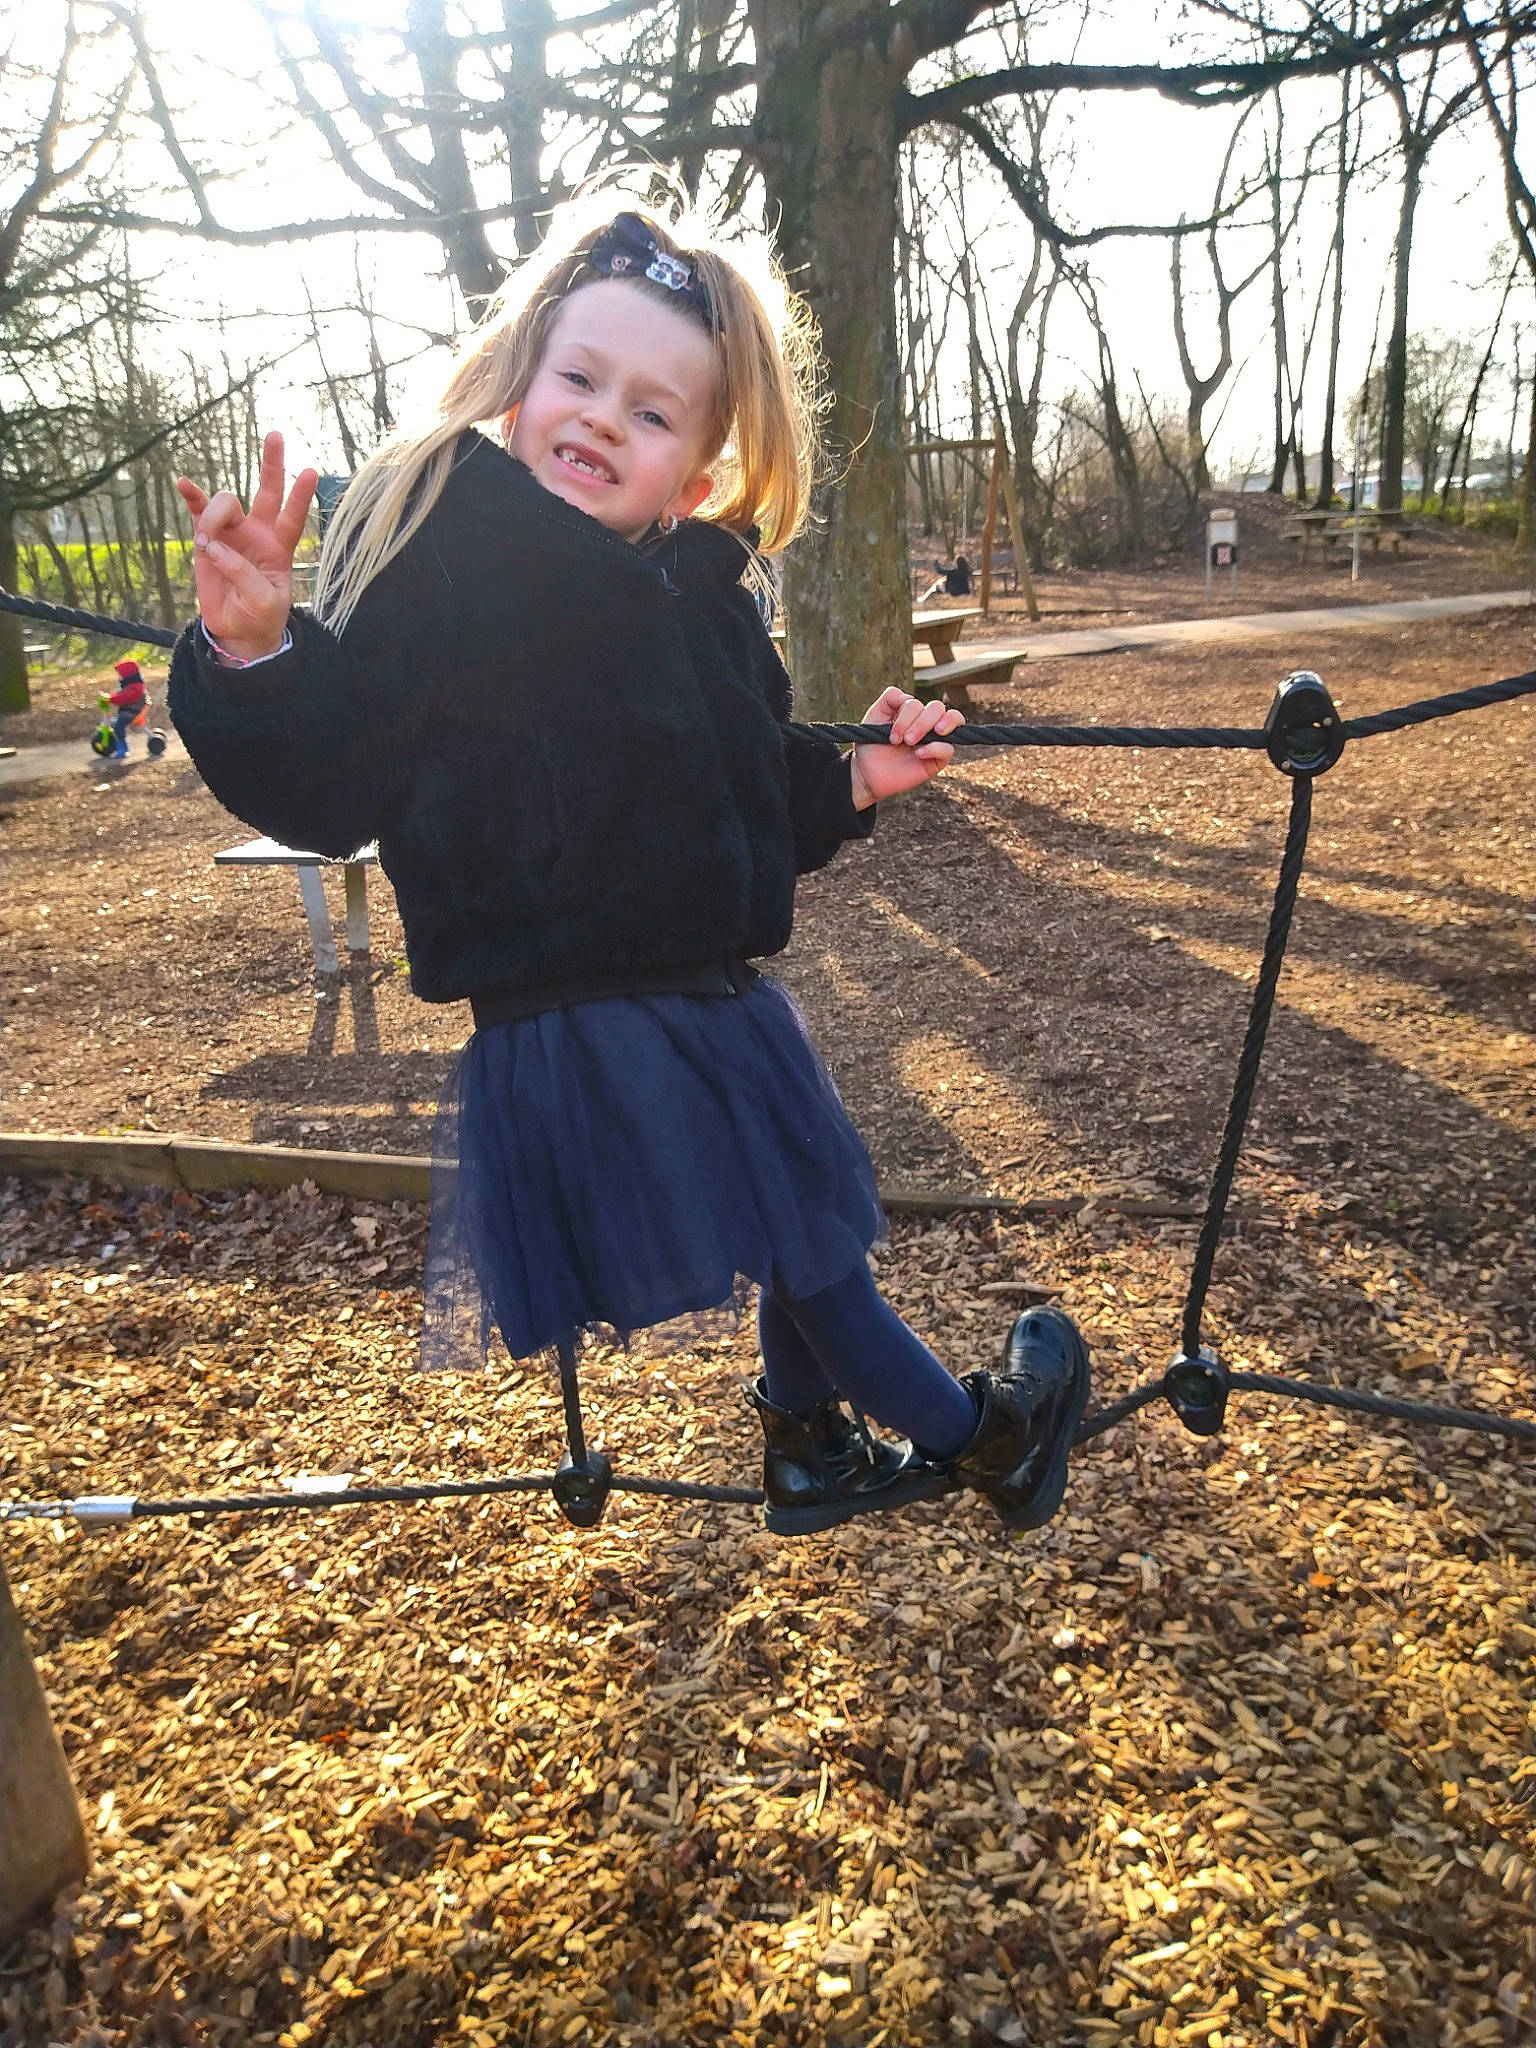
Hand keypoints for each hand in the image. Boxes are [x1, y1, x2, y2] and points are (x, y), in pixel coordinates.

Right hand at [176, 431, 317, 660]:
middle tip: (275, 435)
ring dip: (213, 519)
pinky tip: (184, 483)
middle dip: (272, 463)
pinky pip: (198, 510)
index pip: (293, 518)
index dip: (300, 496)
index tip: (311, 471)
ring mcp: (232, 531)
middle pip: (267, 491)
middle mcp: (258, 532)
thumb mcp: (263, 603)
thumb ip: (244, 576)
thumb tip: (214, 548)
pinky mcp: (208, 537)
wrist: (237, 630)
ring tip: (206, 547)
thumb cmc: (260, 616)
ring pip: (225, 504)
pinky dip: (191, 496)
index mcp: (280, 547)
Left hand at [850, 687, 963, 807]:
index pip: (919, 703)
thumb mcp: (875, 715)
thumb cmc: (872, 744)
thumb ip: (890, 698)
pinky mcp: (938, 759)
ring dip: (932, 727)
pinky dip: (935, 748)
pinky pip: (949, 749)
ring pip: (953, 719)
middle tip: (906, 740)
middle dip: (921, 722)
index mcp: (913, 711)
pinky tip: (918, 754)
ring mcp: (935, 739)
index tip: (892, 735)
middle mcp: (927, 722)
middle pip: (938, 707)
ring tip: (914, 742)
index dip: (906, 716)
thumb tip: (908, 696)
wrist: (868, 773)